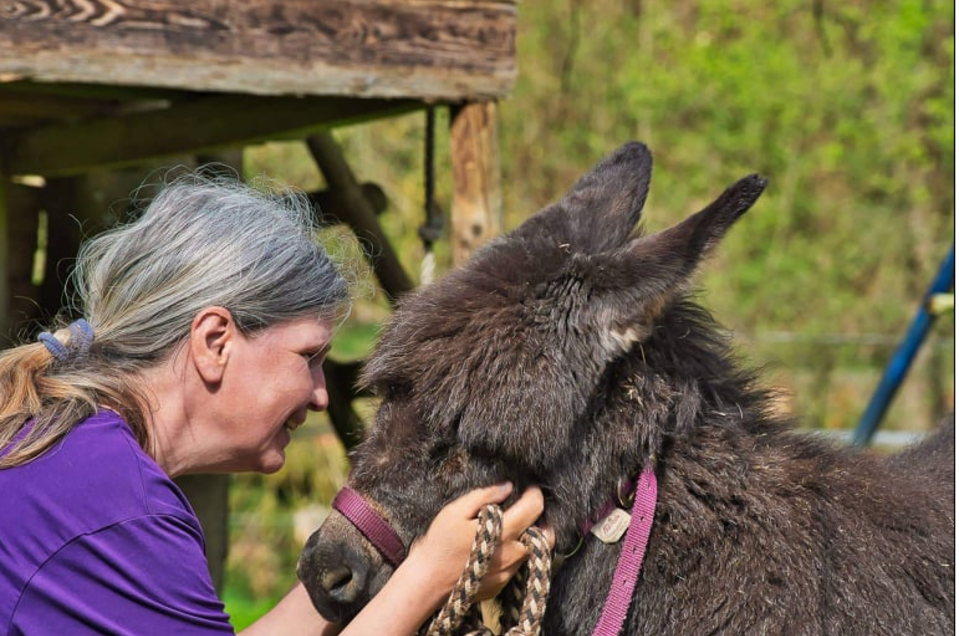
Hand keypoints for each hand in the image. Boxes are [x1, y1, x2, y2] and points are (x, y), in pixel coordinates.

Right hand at [406, 484, 551, 607]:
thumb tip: (507, 486)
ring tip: (513, 527)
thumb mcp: (456, 511)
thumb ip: (484, 496)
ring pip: (532, 551)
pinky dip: (514, 554)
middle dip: (544, 521)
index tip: (530, 488)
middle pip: (546, 536)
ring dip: (528, 537)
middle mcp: (513, 555)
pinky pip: (517, 566)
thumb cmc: (439, 543)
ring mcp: (509, 572)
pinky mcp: (502, 584)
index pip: (534, 508)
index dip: (535, 493)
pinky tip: (498, 548)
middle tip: (530, 511)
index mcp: (504, 533)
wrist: (428, 581)